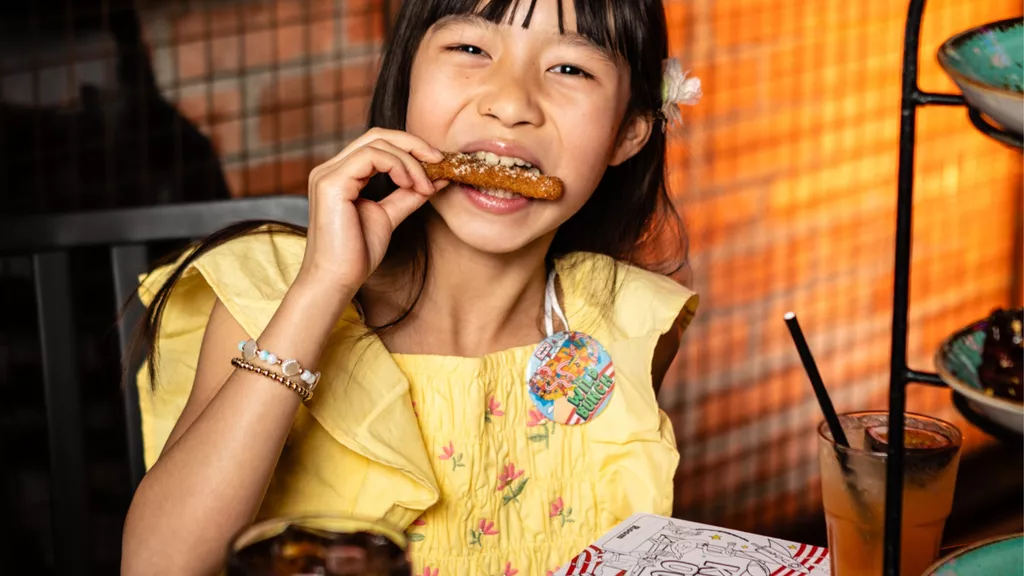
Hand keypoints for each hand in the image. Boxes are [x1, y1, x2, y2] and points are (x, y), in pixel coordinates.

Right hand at [297, 129, 446, 293]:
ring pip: (377, 143)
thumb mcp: (389, 217)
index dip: (410, 148)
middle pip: (377, 135)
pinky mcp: (331, 183)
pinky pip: (371, 156)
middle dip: (413, 144)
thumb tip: (437, 178)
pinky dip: (398, 166)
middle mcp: (330, 169)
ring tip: (424, 186)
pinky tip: (410, 185)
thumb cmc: (357, 255)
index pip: (377, 144)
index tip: (437, 165)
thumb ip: (408, 195)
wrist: (336, 281)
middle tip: (439, 161)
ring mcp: (328, 174)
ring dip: (410, 161)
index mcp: (341, 175)